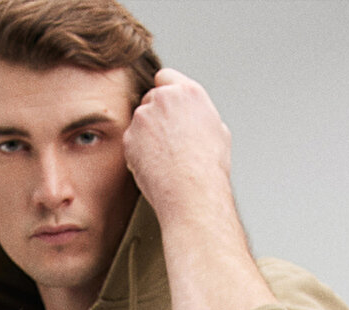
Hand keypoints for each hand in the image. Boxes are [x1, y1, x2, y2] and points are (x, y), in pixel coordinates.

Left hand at [122, 68, 233, 221]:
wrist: (192, 193)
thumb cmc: (209, 169)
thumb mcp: (218, 132)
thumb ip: (200, 115)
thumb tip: (196, 118)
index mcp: (189, 92)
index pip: (166, 77)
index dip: (166, 93)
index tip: (168, 109)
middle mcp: (164, 98)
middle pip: (151, 98)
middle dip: (155, 115)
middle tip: (166, 140)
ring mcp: (144, 116)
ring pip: (140, 121)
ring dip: (146, 134)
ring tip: (164, 158)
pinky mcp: (130, 137)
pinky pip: (131, 141)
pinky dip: (138, 152)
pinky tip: (154, 167)